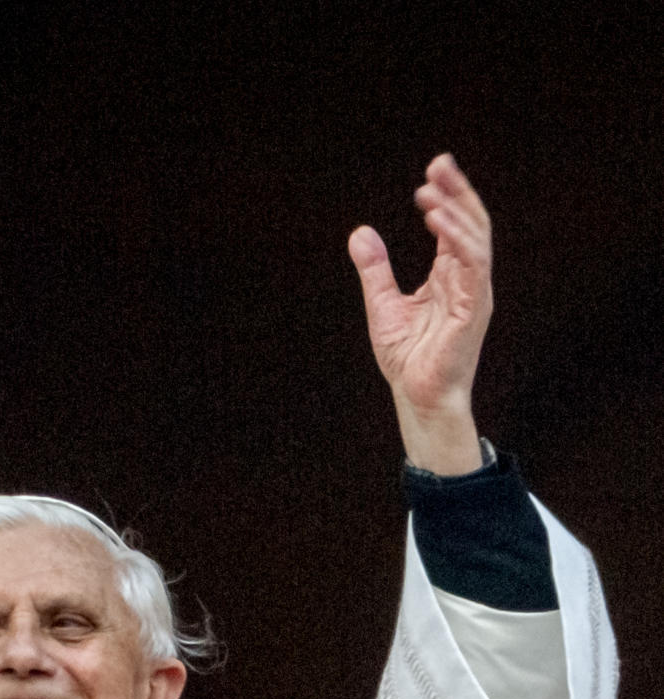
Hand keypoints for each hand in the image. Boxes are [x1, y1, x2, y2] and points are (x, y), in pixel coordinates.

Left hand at [347, 154, 490, 474]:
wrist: (418, 397)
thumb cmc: (408, 360)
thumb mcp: (383, 306)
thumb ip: (375, 270)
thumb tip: (360, 233)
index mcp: (449, 277)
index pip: (454, 227)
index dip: (445, 197)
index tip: (430, 174)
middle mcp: (467, 280)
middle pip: (470, 223)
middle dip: (456, 191)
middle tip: (438, 163)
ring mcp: (474, 292)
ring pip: (475, 237)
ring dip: (455, 209)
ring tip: (431, 189)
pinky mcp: (474, 307)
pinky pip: (473, 263)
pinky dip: (457, 238)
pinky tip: (437, 220)